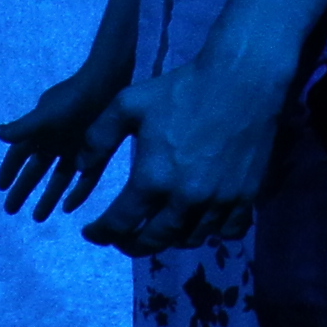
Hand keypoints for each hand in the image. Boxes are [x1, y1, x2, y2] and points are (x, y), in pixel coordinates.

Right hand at [0, 58, 134, 223]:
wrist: (108, 84)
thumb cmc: (74, 98)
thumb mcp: (46, 114)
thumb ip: (24, 127)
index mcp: (40, 131)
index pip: (19, 155)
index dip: (9, 170)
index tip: (0, 188)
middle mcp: (55, 142)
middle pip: (36, 171)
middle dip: (23, 190)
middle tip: (11, 211)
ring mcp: (77, 149)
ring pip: (59, 179)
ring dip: (48, 197)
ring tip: (38, 217)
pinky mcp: (97, 154)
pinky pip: (85, 179)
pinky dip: (77, 192)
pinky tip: (69, 207)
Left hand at [84, 53, 284, 256]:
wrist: (242, 81)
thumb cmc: (181, 90)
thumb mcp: (127, 105)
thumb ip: (98, 139)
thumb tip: (80, 168)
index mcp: (153, 179)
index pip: (121, 224)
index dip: (101, 234)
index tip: (91, 233)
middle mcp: (186, 200)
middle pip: (155, 241)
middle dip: (131, 245)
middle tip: (121, 240)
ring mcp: (220, 202)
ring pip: (190, 239)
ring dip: (168, 241)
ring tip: (156, 231)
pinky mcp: (247, 197)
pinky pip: (228, 231)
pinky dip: (210, 233)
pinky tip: (198, 223)